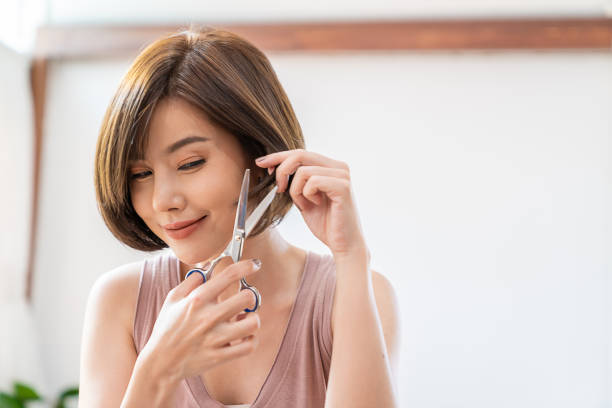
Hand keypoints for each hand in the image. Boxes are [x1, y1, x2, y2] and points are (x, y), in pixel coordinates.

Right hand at [139, 258, 261, 381]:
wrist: (160, 363)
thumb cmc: (167, 328)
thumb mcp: (173, 299)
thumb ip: (191, 280)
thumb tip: (208, 266)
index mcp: (197, 299)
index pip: (229, 275)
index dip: (247, 266)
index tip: (255, 264)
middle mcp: (208, 317)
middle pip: (247, 297)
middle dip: (252, 295)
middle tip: (247, 299)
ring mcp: (215, 338)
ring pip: (252, 323)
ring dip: (253, 319)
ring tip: (246, 319)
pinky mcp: (220, 356)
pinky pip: (248, 346)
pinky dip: (251, 340)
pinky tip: (244, 336)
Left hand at [256, 149, 367, 257]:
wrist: (343, 244)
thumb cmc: (326, 223)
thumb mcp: (304, 197)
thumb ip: (295, 181)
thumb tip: (274, 166)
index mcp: (331, 166)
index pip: (301, 153)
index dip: (279, 157)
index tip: (261, 163)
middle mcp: (339, 167)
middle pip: (300, 154)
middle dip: (282, 170)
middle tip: (278, 188)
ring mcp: (342, 175)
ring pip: (303, 171)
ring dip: (296, 190)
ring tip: (306, 204)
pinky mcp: (342, 186)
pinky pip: (312, 181)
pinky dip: (306, 195)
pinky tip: (316, 204)